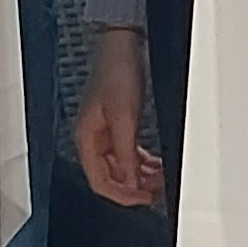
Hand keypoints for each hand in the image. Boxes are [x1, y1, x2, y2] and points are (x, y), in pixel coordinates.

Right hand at [77, 27, 161, 206]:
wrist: (121, 47)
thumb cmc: (117, 73)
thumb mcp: (124, 116)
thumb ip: (126, 152)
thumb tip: (131, 182)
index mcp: (86, 138)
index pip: (99, 181)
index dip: (121, 195)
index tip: (144, 199)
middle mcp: (93, 139)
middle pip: (110, 177)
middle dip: (133, 187)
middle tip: (157, 190)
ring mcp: (105, 133)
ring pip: (122, 167)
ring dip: (140, 176)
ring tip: (161, 178)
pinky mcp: (117, 126)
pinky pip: (129, 154)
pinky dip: (142, 162)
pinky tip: (156, 165)